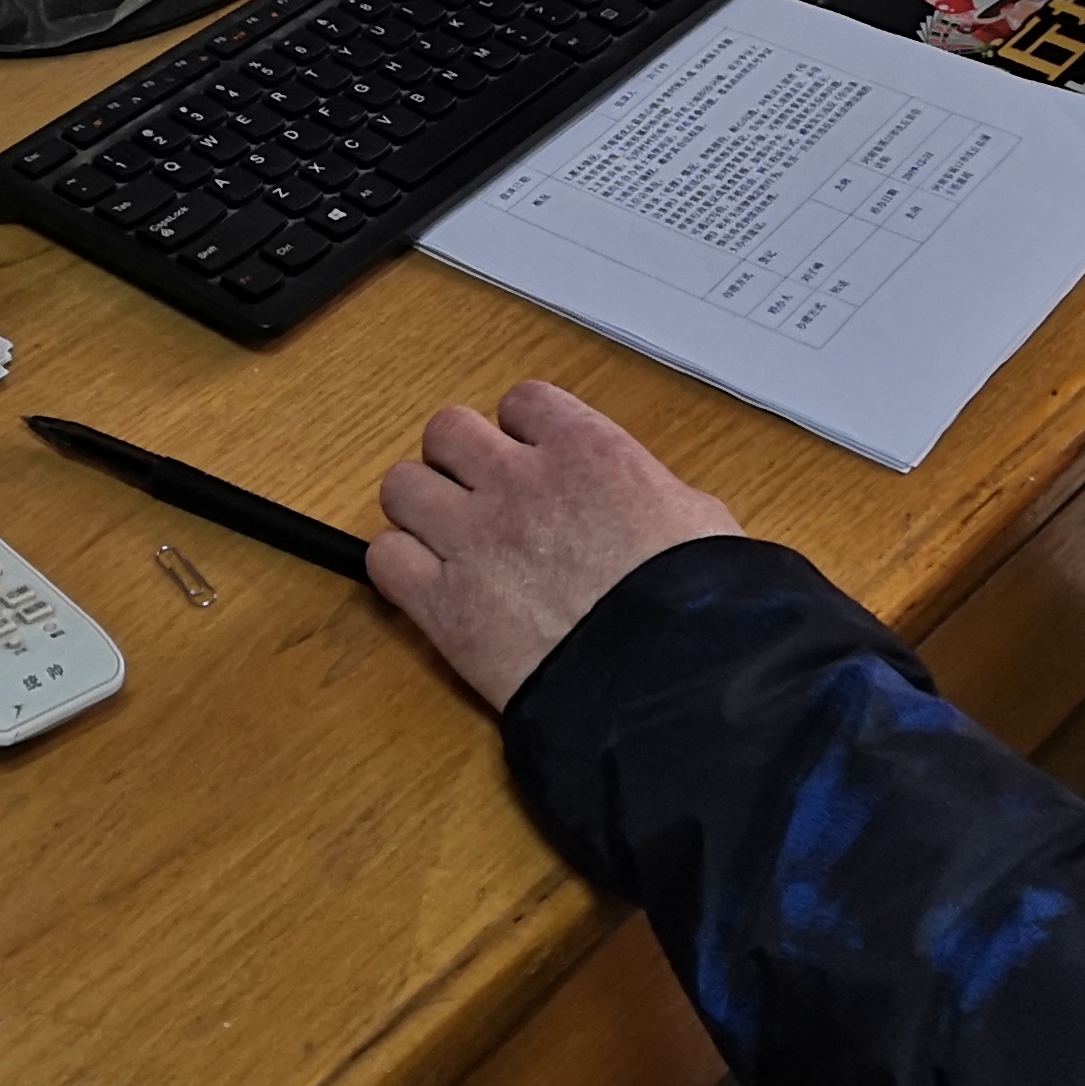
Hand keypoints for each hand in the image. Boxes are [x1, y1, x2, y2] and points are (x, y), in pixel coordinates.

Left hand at [370, 381, 739, 708]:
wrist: (670, 682)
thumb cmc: (700, 605)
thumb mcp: (701, 521)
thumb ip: (655, 495)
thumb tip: (653, 507)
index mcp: (585, 450)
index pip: (522, 403)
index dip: (523, 432)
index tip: (531, 461)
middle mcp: (518, 481)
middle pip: (447, 430)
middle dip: (460, 461)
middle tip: (481, 498)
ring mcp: (474, 540)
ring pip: (401, 485)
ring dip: (420, 509)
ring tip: (447, 541)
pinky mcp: (444, 606)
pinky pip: (383, 559)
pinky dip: (399, 570)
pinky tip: (430, 588)